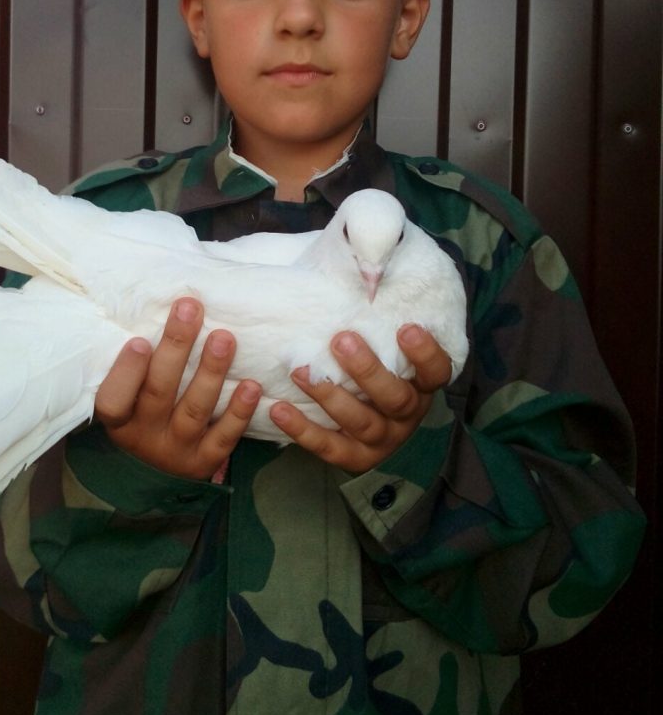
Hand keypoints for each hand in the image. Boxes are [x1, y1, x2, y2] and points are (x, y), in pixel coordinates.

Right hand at [92, 297, 260, 480]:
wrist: (158, 463)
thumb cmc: (142, 409)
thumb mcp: (128, 393)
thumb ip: (136, 362)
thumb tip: (153, 306)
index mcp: (118, 419)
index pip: (113, 400)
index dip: (126, 373)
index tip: (140, 341)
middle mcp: (144, 438)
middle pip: (159, 392)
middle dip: (176, 348)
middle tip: (190, 310)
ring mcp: (175, 451)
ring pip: (194, 410)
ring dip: (211, 372)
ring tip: (224, 338)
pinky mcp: (205, 461)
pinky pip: (224, 436)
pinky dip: (239, 411)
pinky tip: (251, 386)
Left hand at [268, 325, 450, 473]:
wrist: (363, 418)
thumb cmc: (370, 362)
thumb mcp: (383, 340)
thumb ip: (378, 311)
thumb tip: (365, 257)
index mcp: (421, 385)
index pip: (436, 372)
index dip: (425, 354)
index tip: (406, 329)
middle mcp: (406, 414)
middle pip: (395, 397)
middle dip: (367, 369)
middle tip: (341, 339)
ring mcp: (381, 439)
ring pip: (361, 422)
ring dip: (330, 396)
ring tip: (300, 370)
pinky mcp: (353, 457)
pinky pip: (328, 447)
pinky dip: (303, 430)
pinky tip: (278, 410)